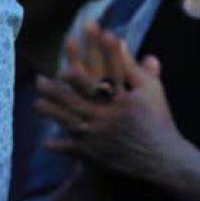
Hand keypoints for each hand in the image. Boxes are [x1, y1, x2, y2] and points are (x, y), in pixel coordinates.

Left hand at [35, 28, 199, 200]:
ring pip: (70, 123)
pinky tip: (44, 142)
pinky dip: (59, 146)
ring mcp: (101, 137)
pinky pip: (74, 151)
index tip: (65, 66)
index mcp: (122, 101)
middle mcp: (108, 118)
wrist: (163, 159)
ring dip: (52, 113)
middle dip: (56, 92)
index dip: (82, 76)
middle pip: (77, 102)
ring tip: (36, 104)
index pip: (99, 82)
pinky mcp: (97, 154)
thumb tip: (120, 40)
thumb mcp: (151, 91)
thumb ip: (133, 66)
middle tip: (38, 81)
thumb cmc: (158, 121)